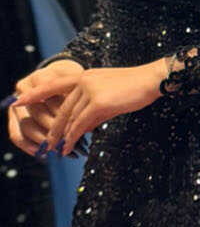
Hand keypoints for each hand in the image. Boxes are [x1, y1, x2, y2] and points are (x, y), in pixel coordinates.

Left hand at [12, 59, 166, 156]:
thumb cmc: (135, 88)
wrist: (152, 80)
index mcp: (84, 76)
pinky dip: (72, 136)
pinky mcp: (99, 102)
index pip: (54, 84)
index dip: (35, 93)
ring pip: (70, 118)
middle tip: (44, 142)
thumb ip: (93, 109)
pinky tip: (68, 146)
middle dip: (52, 127)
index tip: (19, 100)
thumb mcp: (109, 97)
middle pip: (61, 107)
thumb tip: (81, 128)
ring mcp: (90, 90)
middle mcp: (84, 80)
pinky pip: (81, 123)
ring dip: (61, 136)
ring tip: (55, 150)